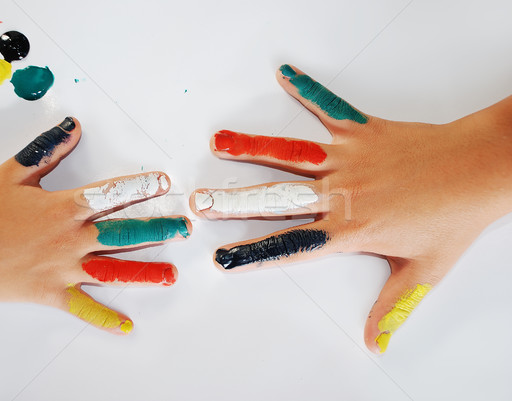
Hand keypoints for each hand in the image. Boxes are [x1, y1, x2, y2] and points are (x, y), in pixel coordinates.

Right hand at [0, 117, 191, 333]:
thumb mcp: (13, 173)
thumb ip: (47, 149)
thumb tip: (72, 126)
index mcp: (64, 208)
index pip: (112, 194)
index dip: (142, 186)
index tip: (165, 183)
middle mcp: (71, 238)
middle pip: (124, 232)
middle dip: (159, 229)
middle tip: (184, 227)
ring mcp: (64, 268)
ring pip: (114, 270)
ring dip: (146, 271)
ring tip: (172, 274)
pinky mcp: (52, 292)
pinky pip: (84, 307)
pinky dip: (105, 318)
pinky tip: (127, 326)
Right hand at [190, 65, 511, 352]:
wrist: (480, 169)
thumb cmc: (452, 217)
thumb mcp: (422, 270)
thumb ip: (391, 307)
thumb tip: (378, 342)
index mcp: (352, 228)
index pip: (292, 246)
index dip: (253, 255)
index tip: (223, 259)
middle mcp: (342, 192)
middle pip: (277, 198)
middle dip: (234, 201)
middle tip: (201, 202)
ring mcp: (349, 158)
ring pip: (291, 153)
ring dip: (252, 147)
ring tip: (219, 142)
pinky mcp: (361, 131)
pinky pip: (329, 108)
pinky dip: (307, 91)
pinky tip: (284, 76)